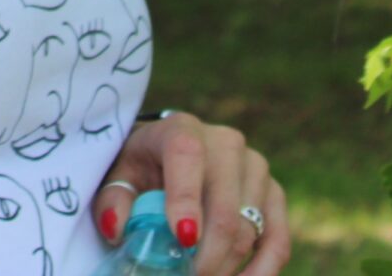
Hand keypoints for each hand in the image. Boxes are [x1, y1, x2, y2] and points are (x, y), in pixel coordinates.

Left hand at [95, 111, 288, 275]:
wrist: (174, 153)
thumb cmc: (142, 167)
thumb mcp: (120, 175)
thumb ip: (113, 200)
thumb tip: (116, 229)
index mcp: (182, 129)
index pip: (188, 156)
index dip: (186, 199)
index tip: (182, 240)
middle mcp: (226, 143)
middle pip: (225, 208)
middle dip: (207, 256)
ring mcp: (256, 167)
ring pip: (249, 230)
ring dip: (226, 267)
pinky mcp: (274, 193)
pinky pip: (278, 240)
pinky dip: (262, 271)